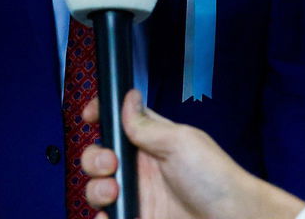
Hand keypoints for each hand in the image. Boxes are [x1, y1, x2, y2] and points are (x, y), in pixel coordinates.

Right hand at [81, 90, 304, 218]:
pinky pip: (107, 217)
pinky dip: (100, 216)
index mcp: (152, 141)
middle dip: (94, 158)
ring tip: (112, 192)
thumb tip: (127, 97)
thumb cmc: (215, 178)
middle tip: (110, 164)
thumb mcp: (181, 142)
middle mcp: (141, 167)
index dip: (101, 115)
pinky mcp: (138, 218)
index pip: (119, 123)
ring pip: (98, 187)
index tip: (90, 115)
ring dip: (96, 188)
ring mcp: (138, 195)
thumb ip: (147, 125)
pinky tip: (109, 213)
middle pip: (100, 156)